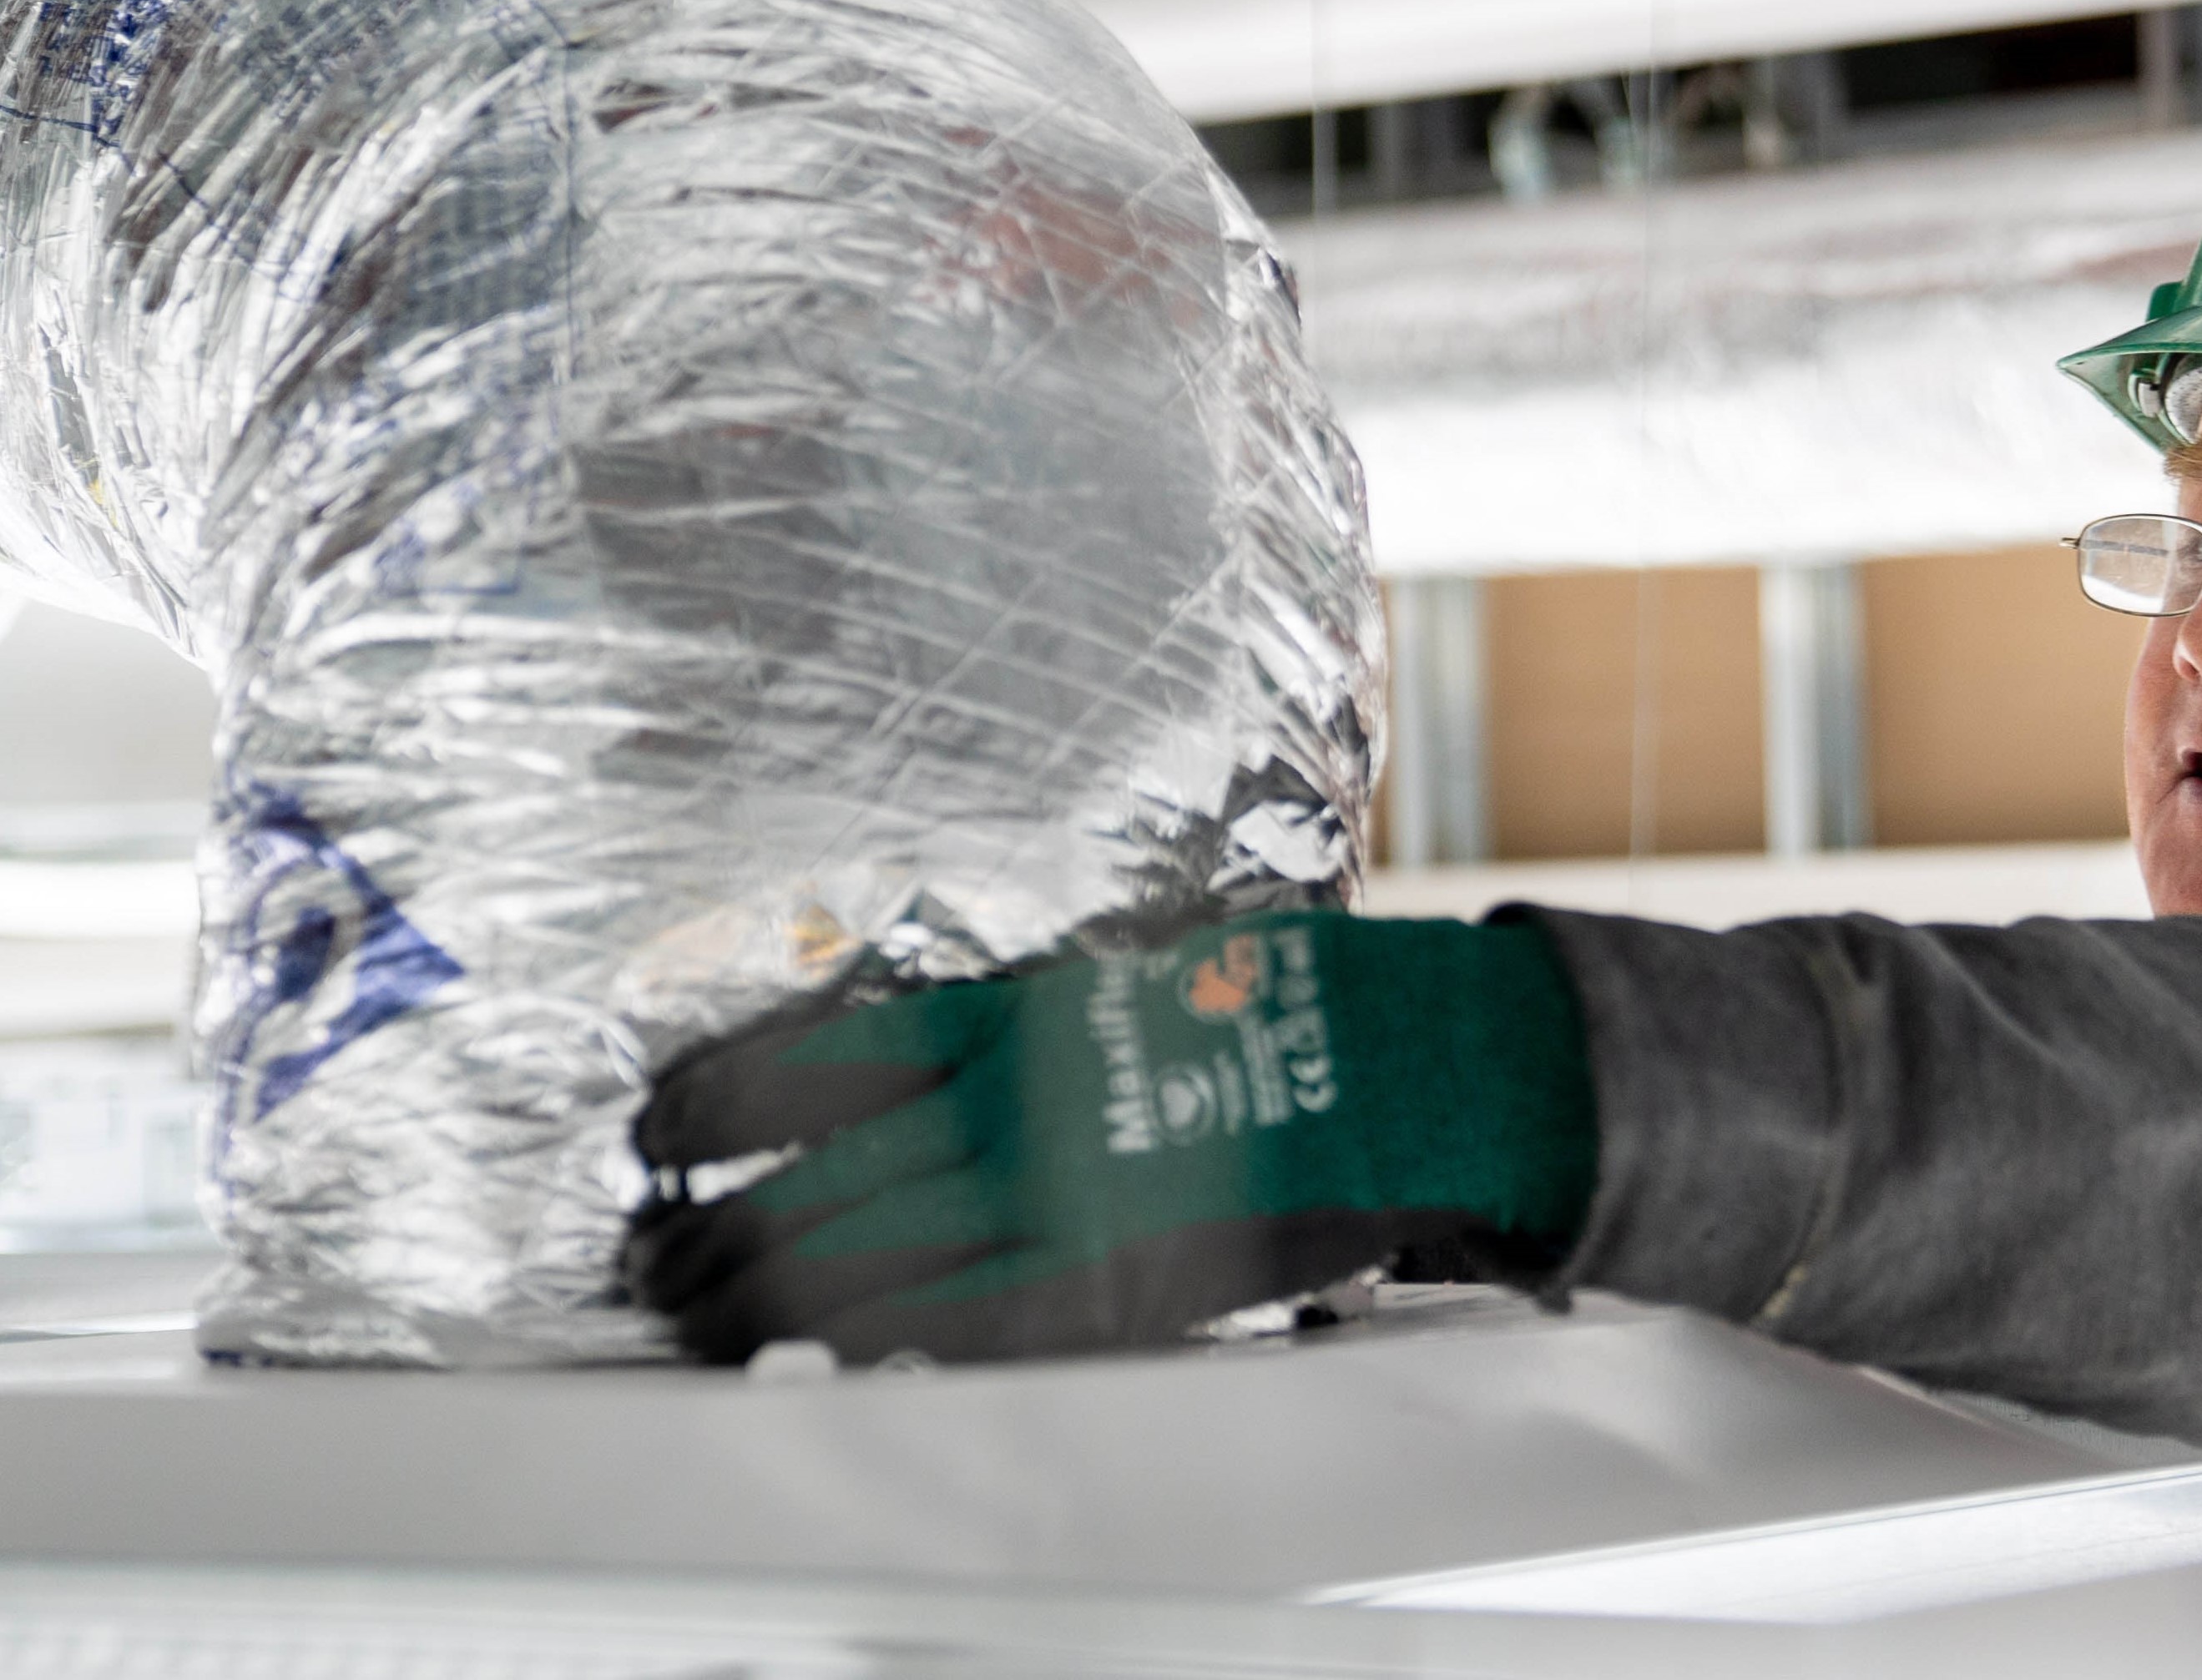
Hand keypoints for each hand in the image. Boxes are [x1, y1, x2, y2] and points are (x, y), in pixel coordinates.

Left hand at [627, 912, 1595, 1364]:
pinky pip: (938, 1347)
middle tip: (655, 1268)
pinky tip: (808, 1371)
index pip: (790, 1070)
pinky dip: (858, 1363)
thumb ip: (998, 1030)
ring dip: (744, 1319)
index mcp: (999, 1023)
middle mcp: (999, 1116)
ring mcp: (1045, 1215)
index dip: (694, 1114)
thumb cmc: (1265, 1016)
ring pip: (837, 1286)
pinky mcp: (1096, 1299)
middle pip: (790, 1198)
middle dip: (695, 1247)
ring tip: (701, 1327)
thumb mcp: (1107, 980)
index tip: (653, 1139)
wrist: (1398, 1074)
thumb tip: (878, 1070)